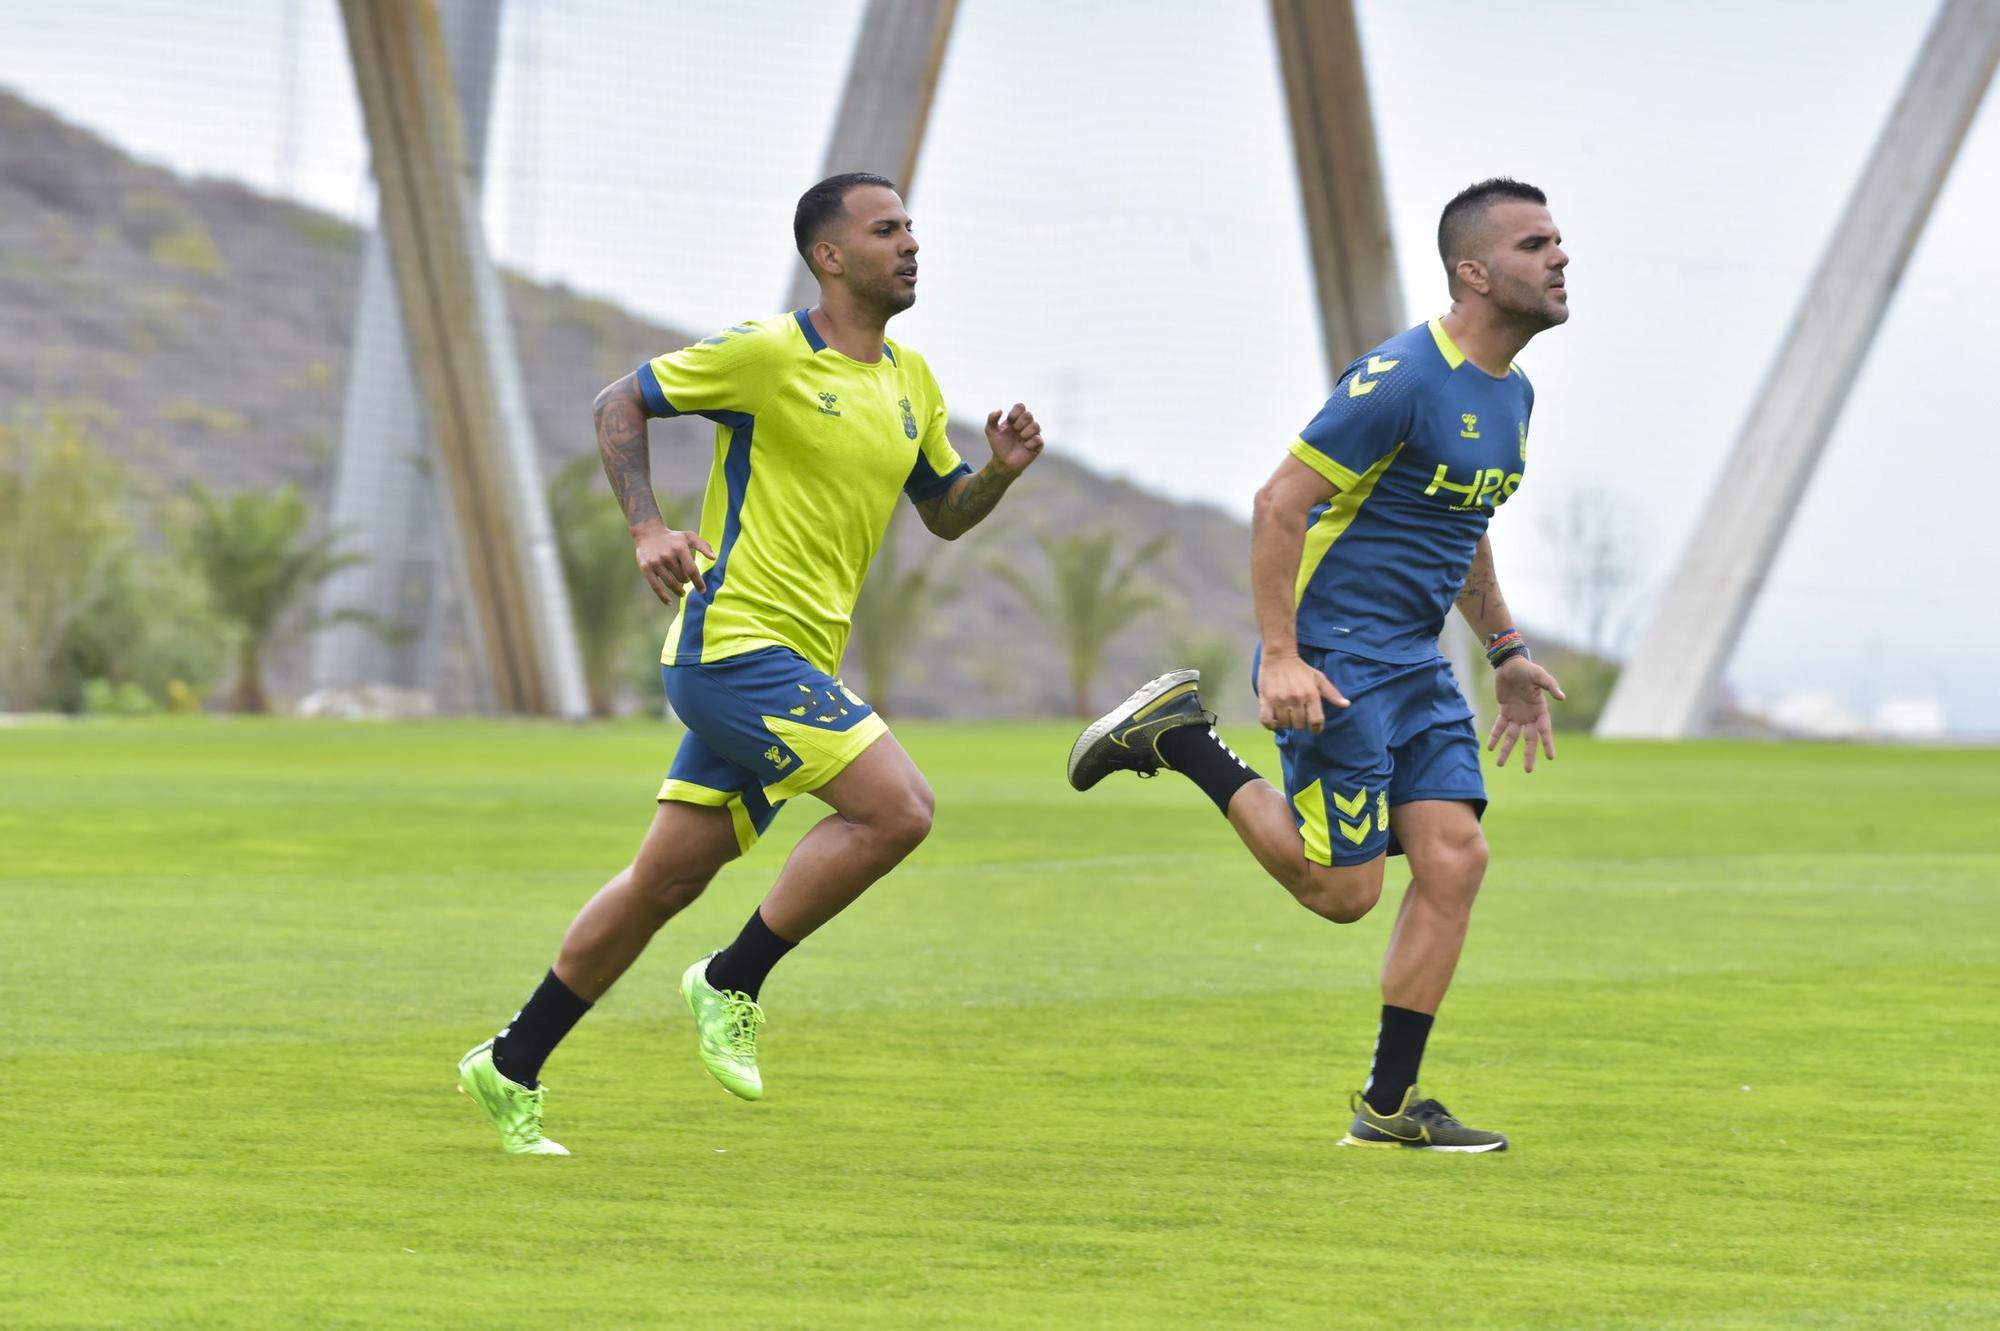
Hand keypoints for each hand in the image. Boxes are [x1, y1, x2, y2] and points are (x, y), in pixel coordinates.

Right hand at [632, 521, 714, 606]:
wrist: (648, 533)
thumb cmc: (673, 538)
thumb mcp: (689, 537)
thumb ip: (703, 546)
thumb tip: (714, 558)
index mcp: (680, 548)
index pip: (692, 570)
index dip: (698, 582)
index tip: (703, 590)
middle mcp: (667, 556)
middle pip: (681, 578)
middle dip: (686, 581)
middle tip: (686, 580)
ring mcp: (656, 563)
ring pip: (671, 583)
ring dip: (678, 590)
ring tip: (682, 591)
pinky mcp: (646, 568)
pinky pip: (655, 587)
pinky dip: (663, 597)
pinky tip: (669, 602)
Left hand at [985, 403, 1043, 476]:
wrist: (1003, 462)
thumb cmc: (998, 446)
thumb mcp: (991, 431)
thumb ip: (992, 418)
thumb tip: (1000, 410)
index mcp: (1016, 419)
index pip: (1020, 406)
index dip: (1015, 413)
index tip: (1010, 422)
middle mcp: (1026, 424)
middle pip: (1028, 415)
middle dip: (1019, 424)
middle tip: (1015, 432)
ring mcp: (1033, 434)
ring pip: (1035, 425)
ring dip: (1025, 433)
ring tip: (1020, 439)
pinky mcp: (1038, 444)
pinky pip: (1038, 439)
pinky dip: (1029, 443)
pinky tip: (1025, 447)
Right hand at [1257, 651, 1347, 731]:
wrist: (1279, 656)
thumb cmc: (1300, 669)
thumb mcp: (1318, 678)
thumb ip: (1332, 693)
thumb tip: (1346, 705)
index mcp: (1311, 695)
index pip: (1316, 721)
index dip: (1317, 728)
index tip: (1315, 729)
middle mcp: (1296, 699)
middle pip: (1300, 725)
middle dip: (1301, 724)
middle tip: (1298, 718)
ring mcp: (1280, 700)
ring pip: (1284, 724)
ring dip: (1287, 723)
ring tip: (1287, 716)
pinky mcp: (1266, 700)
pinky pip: (1266, 721)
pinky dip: (1270, 725)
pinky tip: (1274, 721)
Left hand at [1487, 656, 1565, 770]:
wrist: (1510, 664)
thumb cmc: (1527, 670)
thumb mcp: (1540, 675)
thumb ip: (1551, 686)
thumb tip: (1562, 697)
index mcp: (1541, 710)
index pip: (1545, 731)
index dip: (1548, 744)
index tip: (1550, 757)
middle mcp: (1529, 716)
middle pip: (1529, 740)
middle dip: (1529, 755)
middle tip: (1528, 771)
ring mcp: (1517, 715)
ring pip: (1512, 737)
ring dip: (1506, 750)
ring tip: (1500, 764)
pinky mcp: (1504, 711)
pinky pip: (1499, 727)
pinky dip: (1495, 736)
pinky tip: (1490, 748)